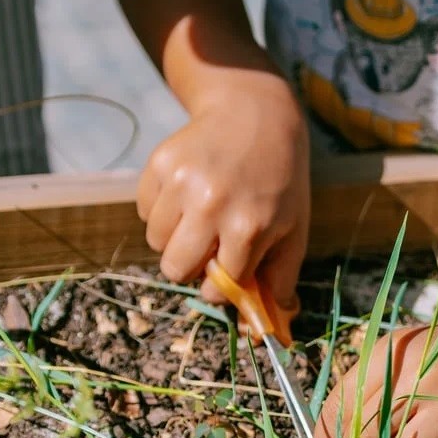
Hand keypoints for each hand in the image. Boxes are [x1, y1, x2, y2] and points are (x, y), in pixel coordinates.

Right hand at [136, 80, 309, 309]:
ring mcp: (182, 183)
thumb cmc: (280, 181)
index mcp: (249, 228)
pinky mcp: (160, 164)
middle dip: (189, 264)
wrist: (255, 114)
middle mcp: (212, 206)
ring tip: (199, 213)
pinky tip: (186, 191)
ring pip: (155, 241)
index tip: (225, 268)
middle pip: (174, 269)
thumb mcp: (293, 229)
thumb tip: (263, 324)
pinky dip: (161, 209)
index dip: (220, 283)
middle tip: (207, 243)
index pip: (215, 287)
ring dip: (174, 236)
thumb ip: (280, 278)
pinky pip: (144, 209)